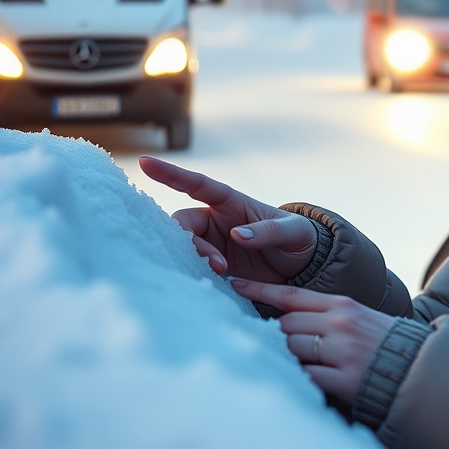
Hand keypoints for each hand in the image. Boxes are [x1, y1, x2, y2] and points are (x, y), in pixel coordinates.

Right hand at [139, 157, 317, 283]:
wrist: (303, 267)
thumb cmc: (299, 239)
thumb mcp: (293, 232)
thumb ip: (267, 232)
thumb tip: (236, 235)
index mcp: (232, 202)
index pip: (197, 184)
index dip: (171, 173)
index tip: (145, 163)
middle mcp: (215, 221)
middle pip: (183, 223)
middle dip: (192, 242)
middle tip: (218, 265)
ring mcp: (212, 244)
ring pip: (184, 247)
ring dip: (195, 260)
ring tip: (221, 273)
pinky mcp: (213, 266)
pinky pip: (193, 267)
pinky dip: (195, 274)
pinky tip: (208, 285)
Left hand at [230, 278, 394, 404]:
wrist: (422, 371)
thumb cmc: (385, 346)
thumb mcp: (359, 318)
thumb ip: (327, 317)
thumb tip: (286, 322)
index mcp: (342, 305)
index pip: (292, 295)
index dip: (260, 290)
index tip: (235, 284)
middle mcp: (341, 324)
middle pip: (285, 325)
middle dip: (273, 336)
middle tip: (260, 344)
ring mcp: (343, 351)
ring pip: (291, 349)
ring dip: (282, 358)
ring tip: (275, 365)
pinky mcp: (346, 380)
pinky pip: (306, 377)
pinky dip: (296, 380)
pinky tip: (292, 383)